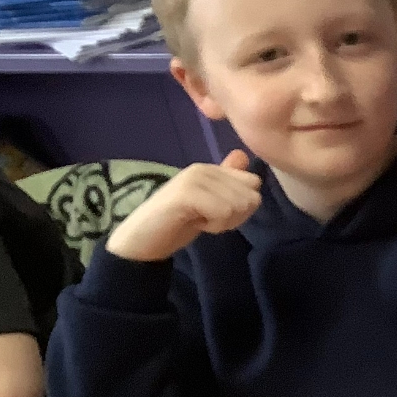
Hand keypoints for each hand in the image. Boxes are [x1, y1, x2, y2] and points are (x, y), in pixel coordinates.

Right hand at [107, 150, 260, 261]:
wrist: (142, 241)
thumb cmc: (178, 222)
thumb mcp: (210, 202)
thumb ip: (226, 181)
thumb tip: (243, 155)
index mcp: (211, 169)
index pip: (254, 183)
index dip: (243, 206)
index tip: (218, 212)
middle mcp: (204, 168)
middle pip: (251, 197)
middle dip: (235, 216)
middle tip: (207, 219)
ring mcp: (194, 179)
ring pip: (239, 205)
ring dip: (223, 222)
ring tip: (199, 219)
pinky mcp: (186, 193)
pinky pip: (223, 211)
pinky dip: (214, 225)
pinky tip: (195, 223)